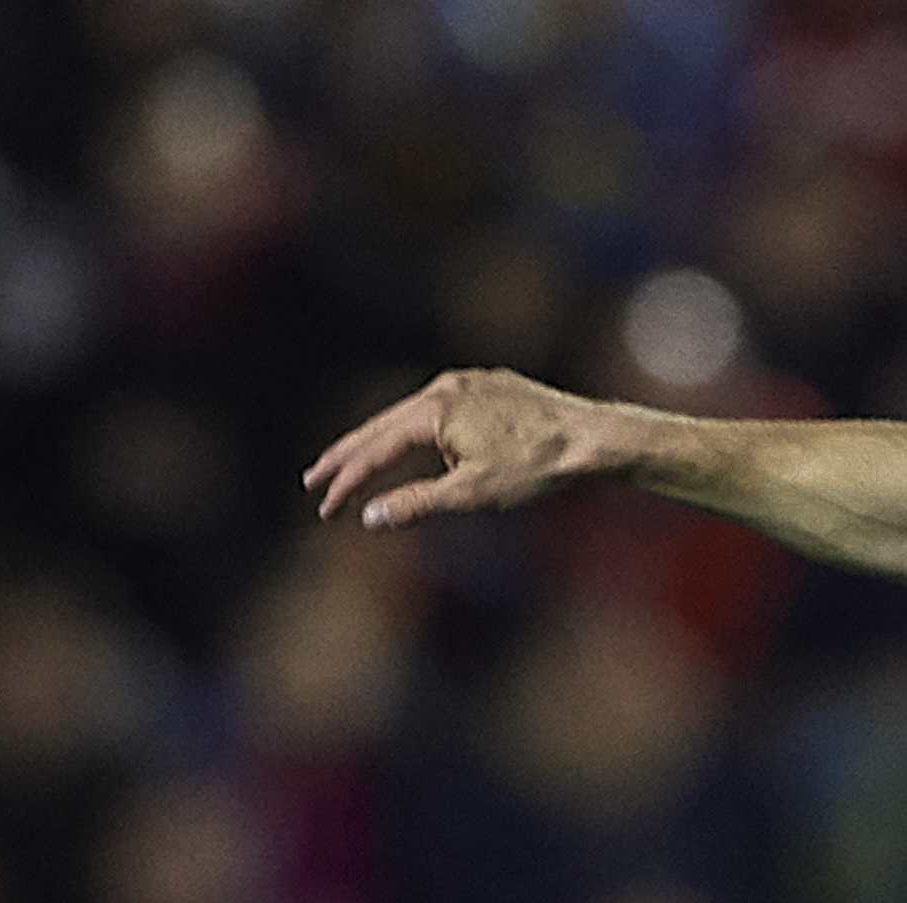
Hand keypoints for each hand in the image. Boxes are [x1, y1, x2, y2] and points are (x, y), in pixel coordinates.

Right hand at [304, 369, 628, 530]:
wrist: (592, 437)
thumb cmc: (537, 467)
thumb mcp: (473, 492)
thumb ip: (418, 502)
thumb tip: (370, 516)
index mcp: (433, 411)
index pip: (376, 449)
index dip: (347, 480)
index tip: (323, 504)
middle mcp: (444, 387)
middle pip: (383, 425)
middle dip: (348, 456)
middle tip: (314, 479)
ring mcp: (467, 382)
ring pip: (412, 415)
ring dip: (384, 442)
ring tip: (358, 465)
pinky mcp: (489, 385)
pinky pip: (442, 408)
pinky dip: (420, 429)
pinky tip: (418, 443)